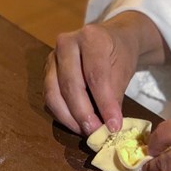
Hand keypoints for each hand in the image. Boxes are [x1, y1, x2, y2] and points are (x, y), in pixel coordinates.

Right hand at [43, 11, 164, 135]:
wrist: (109, 39)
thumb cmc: (118, 54)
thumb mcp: (124, 69)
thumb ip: (114, 95)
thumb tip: (108, 125)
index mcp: (91, 37)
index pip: (95, 75)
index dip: (104, 103)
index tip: (113, 126)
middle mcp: (66, 43)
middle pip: (71, 84)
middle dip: (83, 114)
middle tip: (97, 133)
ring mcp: (53, 56)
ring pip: (54, 92)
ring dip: (69, 117)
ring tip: (86, 131)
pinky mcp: (46, 70)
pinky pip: (49, 96)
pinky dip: (61, 114)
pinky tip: (76, 124)